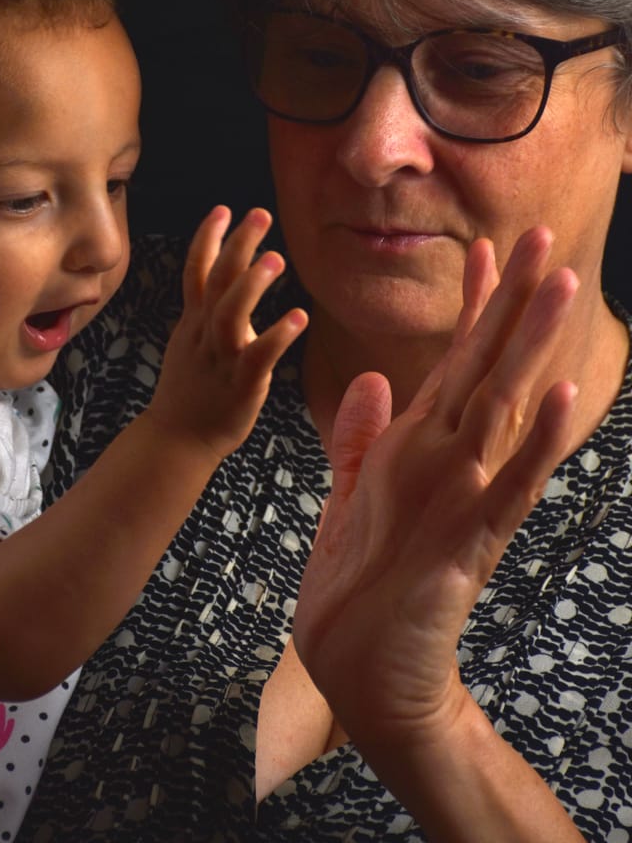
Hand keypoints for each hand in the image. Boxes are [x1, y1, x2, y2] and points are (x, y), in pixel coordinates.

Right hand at [148, 205, 307, 458]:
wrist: (176, 440)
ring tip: (276, 258)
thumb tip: (228, 280)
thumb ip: (207, 310)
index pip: (195, 272)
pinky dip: (278, 335)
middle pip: (216, 282)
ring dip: (251, 284)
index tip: (224, 208)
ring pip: (229, 316)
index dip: (207, 238)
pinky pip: (258, 357)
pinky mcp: (239, 386)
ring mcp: (220, 360)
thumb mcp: (191, 342)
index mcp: (193, 323)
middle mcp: (203, 335)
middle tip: (260, 214)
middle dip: (235, 246)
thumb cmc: (191, 390)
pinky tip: (300, 317)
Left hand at [293, 227, 577, 756]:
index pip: (453, 362)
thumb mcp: (351, 497)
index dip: (471, 307)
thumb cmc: (359, 586)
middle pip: (488, 369)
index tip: (485, 248)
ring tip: (561, 289)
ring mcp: (464, 499)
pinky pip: (508, 485)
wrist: (362, 673)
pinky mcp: (469, 544)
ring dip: (532, 349)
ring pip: (506, 409)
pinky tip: (561, 397)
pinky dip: (536, 442)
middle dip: (513, 303)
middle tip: (544, 239)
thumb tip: (374, 379)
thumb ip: (362, 438)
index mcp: (418, 449)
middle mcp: (448, 463)